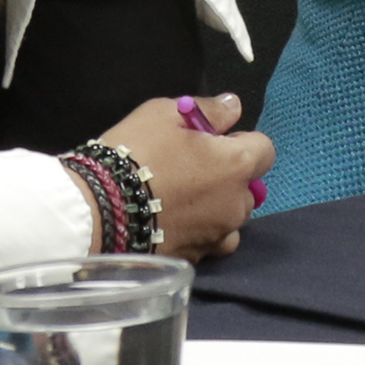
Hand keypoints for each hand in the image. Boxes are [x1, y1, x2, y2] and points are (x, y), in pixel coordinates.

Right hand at [94, 95, 272, 258]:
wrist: (99, 209)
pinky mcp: (195, 258)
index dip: (240, 142)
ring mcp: (216, 235)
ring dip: (217, 208)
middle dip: (229, 177)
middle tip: (192, 168)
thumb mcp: (167, 114)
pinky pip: (208, 242)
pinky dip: (200, 232)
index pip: (265, 150)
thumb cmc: (136, 153)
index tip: (212, 141)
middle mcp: (236, 204)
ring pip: (231, 219)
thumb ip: (209, 110)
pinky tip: (174, 222)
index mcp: (237, 165)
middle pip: (249, 188)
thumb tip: (233, 106)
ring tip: (182, 199)